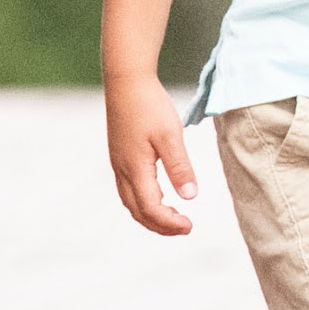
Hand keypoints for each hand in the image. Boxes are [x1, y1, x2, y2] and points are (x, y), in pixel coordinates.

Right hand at [105, 71, 198, 234]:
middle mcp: (122, 170)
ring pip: (130, 202)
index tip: (189, 227)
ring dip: (150, 215)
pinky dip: (143, 201)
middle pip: (138, 211)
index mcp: (135, 168)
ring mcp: (118, 163)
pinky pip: (128, 189)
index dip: (169, 222)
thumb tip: (190, 197)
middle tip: (184, 228)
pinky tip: (159, 195)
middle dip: (160, 225)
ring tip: (173, 218)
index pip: (151, 208)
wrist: (126, 81)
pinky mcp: (119, 155)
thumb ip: (180, 167)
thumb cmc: (150, 105)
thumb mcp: (170, 135)